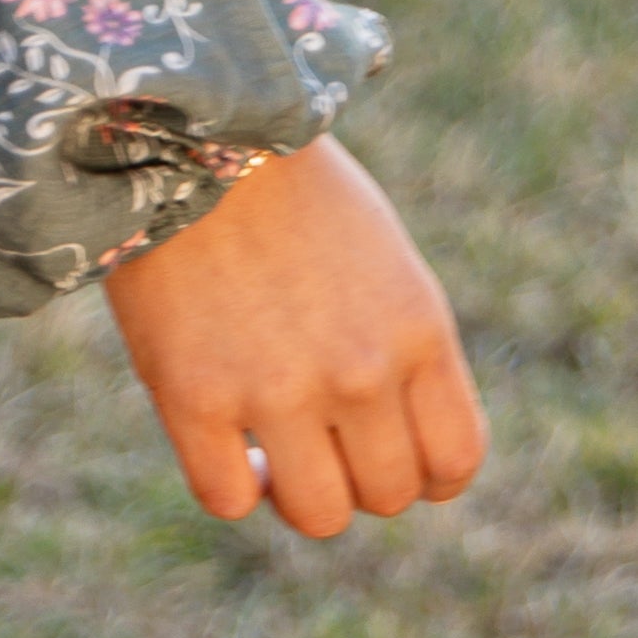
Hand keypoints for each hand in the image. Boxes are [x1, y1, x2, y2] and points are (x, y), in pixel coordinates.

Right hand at [100, 134, 488, 538]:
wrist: (182, 124)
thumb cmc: (283, 185)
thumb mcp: (380, 259)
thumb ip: (399, 350)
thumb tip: (386, 445)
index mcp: (416, 329)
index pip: (455, 462)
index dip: (424, 473)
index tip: (382, 447)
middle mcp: (360, 370)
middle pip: (386, 494)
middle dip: (354, 475)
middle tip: (315, 434)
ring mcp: (277, 388)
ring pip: (317, 514)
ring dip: (296, 492)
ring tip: (268, 449)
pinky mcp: (193, 393)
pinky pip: (226, 498)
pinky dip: (230, 483)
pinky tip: (220, 442)